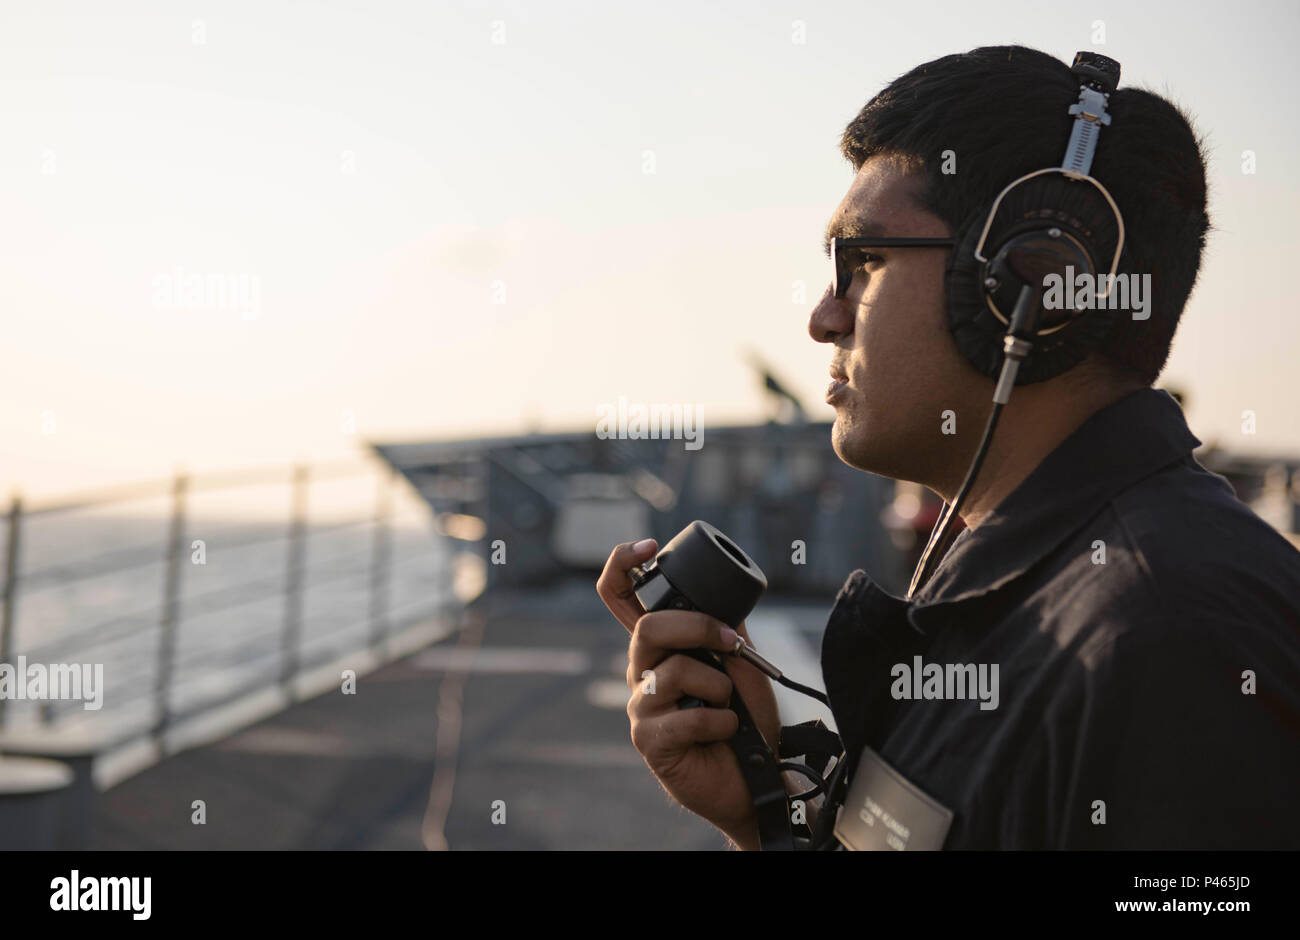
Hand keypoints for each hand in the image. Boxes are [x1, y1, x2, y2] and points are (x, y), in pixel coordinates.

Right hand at [597, 539, 781, 848]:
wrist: (757, 777)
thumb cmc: (745, 720)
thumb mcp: (742, 662)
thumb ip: (726, 627)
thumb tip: (725, 595)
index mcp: (659, 647)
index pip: (620, 597)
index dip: (622, 565)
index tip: (648, 546)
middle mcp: (641, 671)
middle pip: (648, 628)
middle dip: (696, 628)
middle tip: (729, 644)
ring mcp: (640, 707)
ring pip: (673, 671)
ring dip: (718, 685)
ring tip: (728, 705)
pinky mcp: (648, 740)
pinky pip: (688, 714)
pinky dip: (721, 719)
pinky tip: (724, 731)